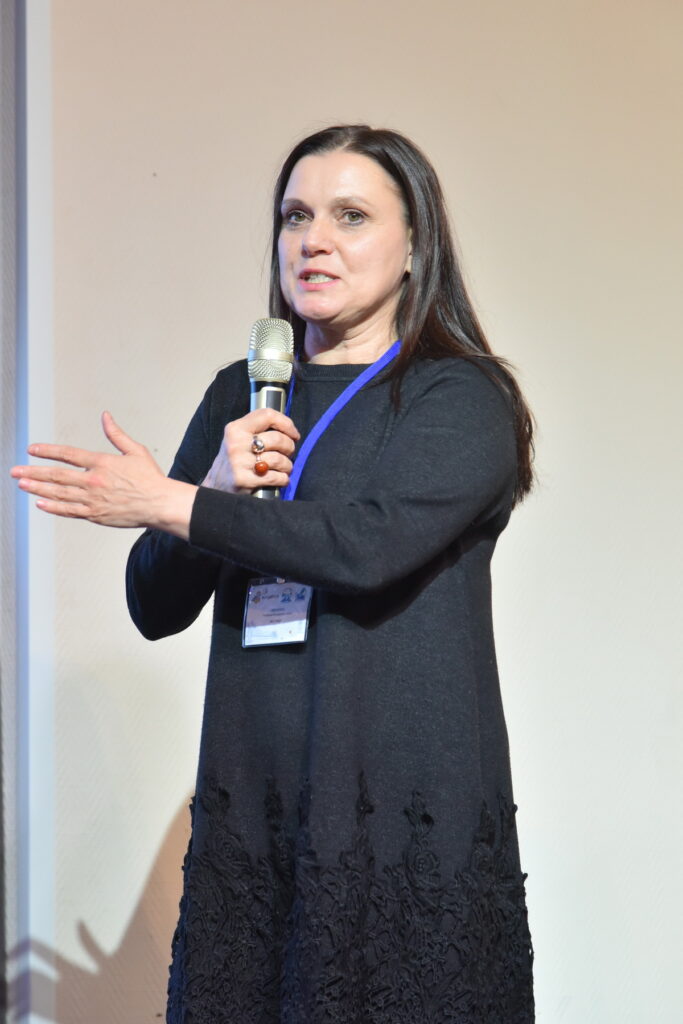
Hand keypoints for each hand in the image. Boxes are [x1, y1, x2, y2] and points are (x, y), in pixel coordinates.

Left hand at [10, 411, 195, 534]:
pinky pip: (69, 511)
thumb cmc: (150, 479)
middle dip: (33, 472)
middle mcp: (94, 481)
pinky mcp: (96, 515)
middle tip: (16, 471)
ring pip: (59, 493)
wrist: (160, 504)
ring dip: (38, 488)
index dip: (47, 451)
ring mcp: (93, 500)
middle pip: (57, 475)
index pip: (68, 454)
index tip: (32, 449)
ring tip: (22, 484)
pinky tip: (41, 503)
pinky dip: (53, 507)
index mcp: (102, 463)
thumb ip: (116, 434)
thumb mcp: (135, 451)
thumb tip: (105, 417)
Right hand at [203, 408, 299, 492]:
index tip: (294, 434)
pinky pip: (276, 477)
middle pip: (277, 439)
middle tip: (289, 453)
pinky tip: (280, 479)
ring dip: (287, 466)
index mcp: (236, 428)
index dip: (286, 424)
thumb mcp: (238, 438)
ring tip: (284, 468)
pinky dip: (283, 479)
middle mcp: (236, 443)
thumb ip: (258, 429)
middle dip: (289, 447)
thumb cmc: (234, 460)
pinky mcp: (244, 480)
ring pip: (279, 459)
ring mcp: (239, 462)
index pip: (267, 415)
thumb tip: (288, 428)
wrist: (215, 487)